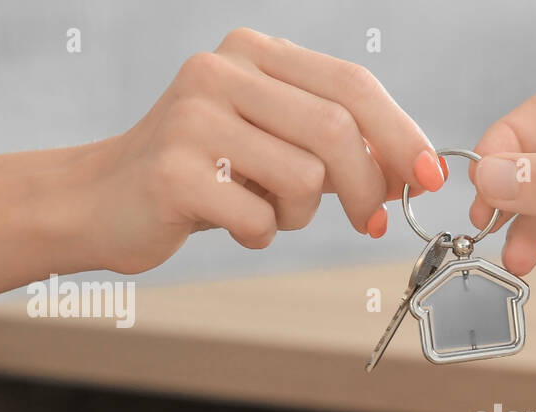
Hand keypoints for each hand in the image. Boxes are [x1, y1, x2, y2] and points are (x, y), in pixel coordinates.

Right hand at [86, 28, 446, 273]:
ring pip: (304, 178)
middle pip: (336, 130)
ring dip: (301, 213)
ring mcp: (192, 118)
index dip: (401, 134)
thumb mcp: (274, 141)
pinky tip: (233, 224)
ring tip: (266, 210)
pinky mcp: (173, 171)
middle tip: (368, 221)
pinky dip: (261, 235)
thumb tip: (413, 169)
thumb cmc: (205, 173)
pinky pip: (260, 218)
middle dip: (368, 186)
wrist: (105, 199)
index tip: (429, 178)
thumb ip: (337, 143)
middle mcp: (222, 71)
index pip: (352, 85)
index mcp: (254, 53)